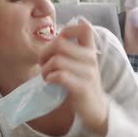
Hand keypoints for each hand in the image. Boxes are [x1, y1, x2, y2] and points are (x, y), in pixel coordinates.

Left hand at [39, 22, 108, 136]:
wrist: (95, 108)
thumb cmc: (82, 84)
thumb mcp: (80, 64)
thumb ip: (70, 52)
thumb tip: (52, 41)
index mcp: (90, 50)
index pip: (84, 28)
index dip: (67, 30)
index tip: (57, 43)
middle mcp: (91, 58)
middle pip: (60, 43)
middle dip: (44, 52)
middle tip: (43, 63)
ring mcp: (87, 73)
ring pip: (56, 60)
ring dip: (45, 68)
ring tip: (46, 76)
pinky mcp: (82, 87)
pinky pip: (60, 75)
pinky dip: (49, 77)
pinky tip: (50, 82)